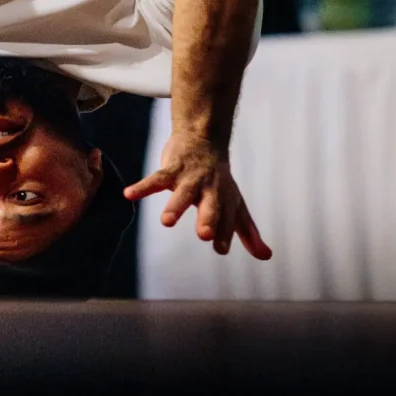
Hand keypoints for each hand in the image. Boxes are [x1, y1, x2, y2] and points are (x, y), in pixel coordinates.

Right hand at [125, 133, 271, 258]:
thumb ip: (248, 233)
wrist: (203, 138)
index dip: (224, 233)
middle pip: (210, 206)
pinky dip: (142, 187)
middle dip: (208, 219)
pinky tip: (128, 195)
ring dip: (174, 207)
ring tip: (165, 222)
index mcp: (226, 201)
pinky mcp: (171, 168)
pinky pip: (155, 178)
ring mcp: (190, 178)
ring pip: (182, 194)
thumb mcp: (235, 205)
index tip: (220, 248)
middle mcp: (210, 190)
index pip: (226, 220)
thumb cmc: (219, 180)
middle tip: (204, 235)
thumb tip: (267, 257)